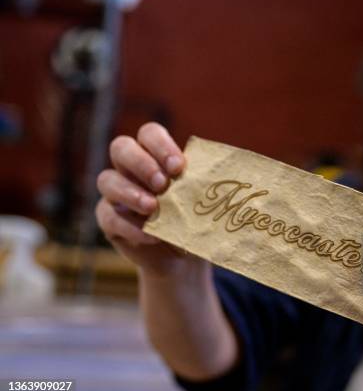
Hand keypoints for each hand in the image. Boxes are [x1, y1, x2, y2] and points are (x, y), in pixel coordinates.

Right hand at [96, 122, 198, 275]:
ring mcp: (116, 193)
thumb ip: (206, 181)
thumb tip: (229, 169)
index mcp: (155, 155)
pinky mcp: (109, 220)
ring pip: (106, 180)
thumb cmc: (195, 218)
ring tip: (153, 207)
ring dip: (131, 192)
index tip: (178, 167)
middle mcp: (131, 169)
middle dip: (141, 163)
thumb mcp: (204, 198)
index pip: (149, 134)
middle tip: (162, 184)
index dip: (160, 145)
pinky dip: (130, 226)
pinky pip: (108, 217)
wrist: (185, 256)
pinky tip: (151, 235)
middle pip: (120, 147)